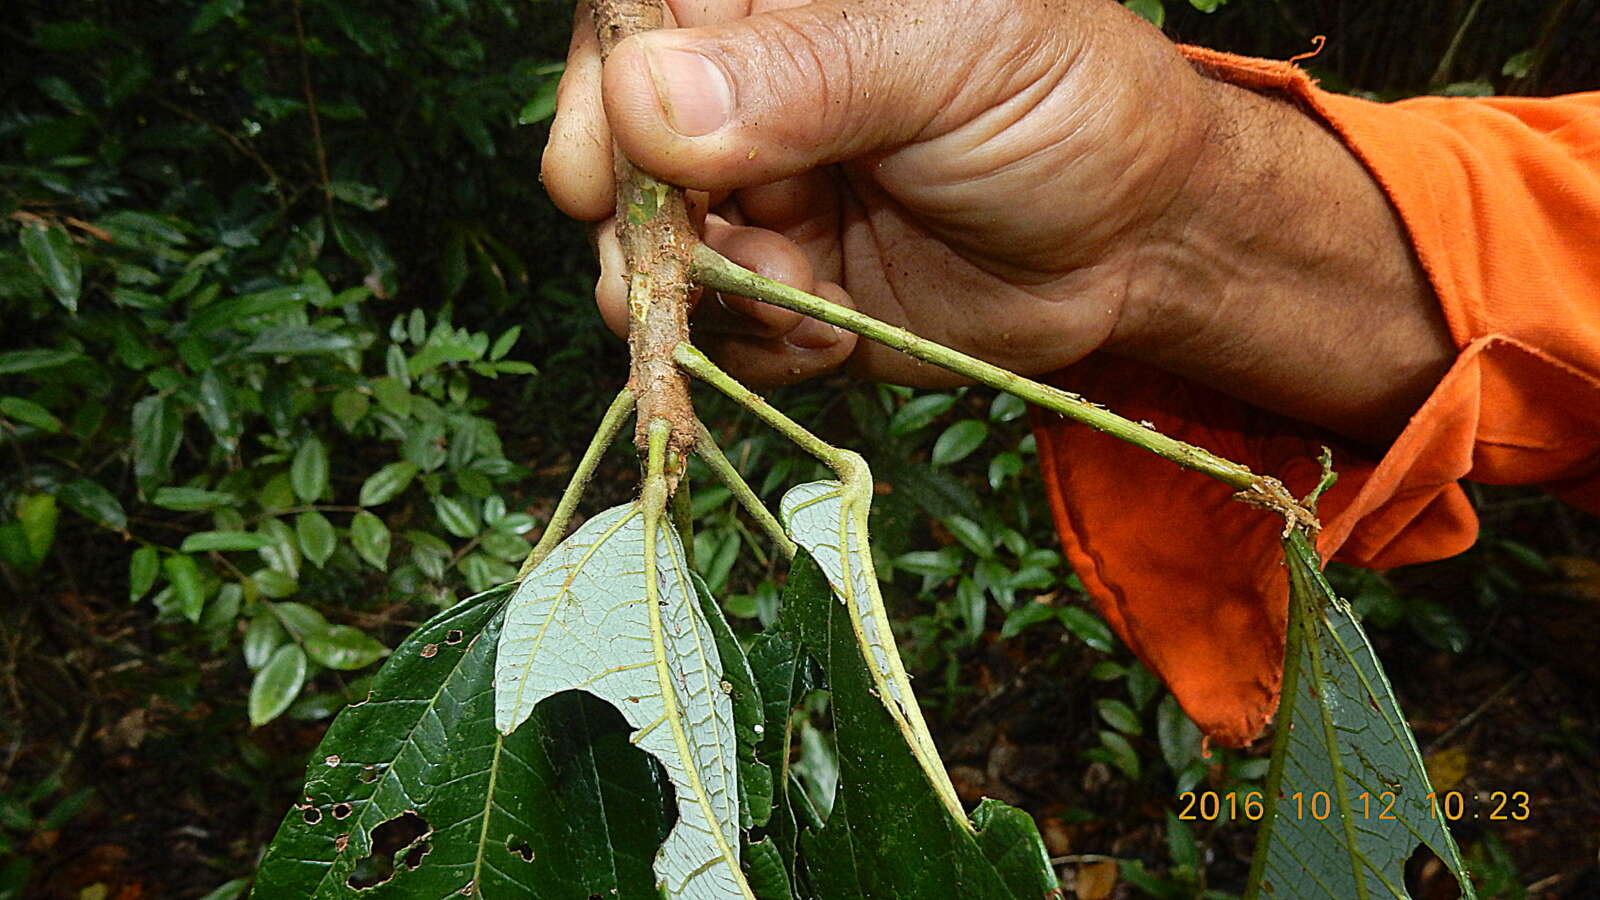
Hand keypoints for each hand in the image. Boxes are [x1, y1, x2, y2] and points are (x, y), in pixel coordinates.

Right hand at [543, 0, 1450, 441]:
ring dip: (705, 298)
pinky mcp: (787, 299)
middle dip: (641, 223)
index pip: (636, 25)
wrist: (1141, 242)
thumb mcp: (949, 62)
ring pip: (656, 259)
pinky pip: (724, 338)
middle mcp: (750, 106)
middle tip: (674, 269)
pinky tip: (832, 333)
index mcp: (778, 12)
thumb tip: (643, 100)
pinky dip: (761, 351)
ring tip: (801, 300)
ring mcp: (762, 205)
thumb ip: (803, 81)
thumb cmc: (1066, 107)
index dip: (600, 96)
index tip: (599, 175)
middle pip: (620, 155)